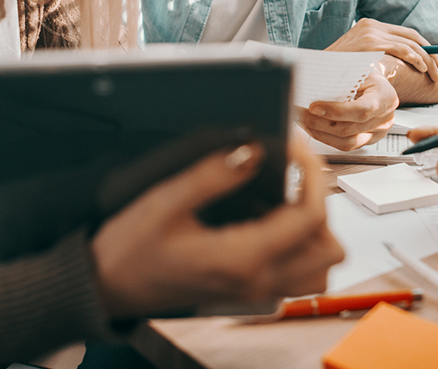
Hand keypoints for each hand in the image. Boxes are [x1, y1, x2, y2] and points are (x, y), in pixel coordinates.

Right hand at [91, 139, 344, 316]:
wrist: (109, 286)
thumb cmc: (131, 247)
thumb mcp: (166, 200)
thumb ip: (215, 174)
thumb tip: (255, 150)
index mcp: (241, 258)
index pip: (309, 217)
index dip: (312, 173)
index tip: (293, 147)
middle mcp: (257, 280)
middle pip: (328, 247)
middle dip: (320, 202)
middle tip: (293, 173)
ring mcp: (255, 291)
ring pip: (319, 268)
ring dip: (316, 231)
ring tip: (287, 198)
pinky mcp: (249, 290)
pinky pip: (298, 276)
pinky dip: (301, 248)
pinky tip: (271, 220)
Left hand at [298, 71, 397, 150]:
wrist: (376, 84)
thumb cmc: (366, 75)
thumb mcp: (357, 71)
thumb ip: (340, 80)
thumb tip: (311, 86)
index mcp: (385, 96)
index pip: (362, 109)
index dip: (336, 111)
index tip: (313, 107)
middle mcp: (385, 118)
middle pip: (350, 129)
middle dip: (319, 122)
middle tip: (299, 112)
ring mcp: (378, 133)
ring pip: (346, 142)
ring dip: (319, 133)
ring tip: (302, 121)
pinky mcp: (368, 141)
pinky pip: (345, 146)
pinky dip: (325, 137)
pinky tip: (312, 128)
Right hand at [326, 18, 437, 82]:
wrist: (316, 72)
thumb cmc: (336, 70)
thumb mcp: (357, 57)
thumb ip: (375, 54)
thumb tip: (400, 63)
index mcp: (369, 25)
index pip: (405, 33)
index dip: (424, 48)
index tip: (434, 62)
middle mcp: (371, 25)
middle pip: (412, 37)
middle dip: (431, 54)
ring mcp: (371, 33)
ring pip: (411, 43)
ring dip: (428, 60)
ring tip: (436, 74)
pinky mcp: (371, 43)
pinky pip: (402, 49)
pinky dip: (416, 58)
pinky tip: (422, 68)